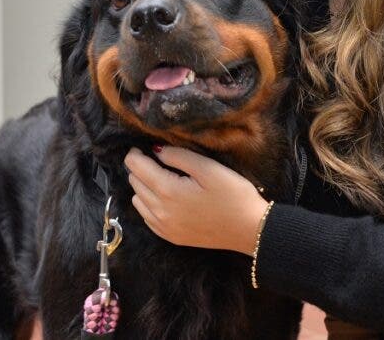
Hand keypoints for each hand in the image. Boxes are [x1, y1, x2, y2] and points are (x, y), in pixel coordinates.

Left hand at [124, 146, 268, 254]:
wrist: (249, 229)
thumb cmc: (233, 195)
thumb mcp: (209, 168)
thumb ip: (179, 156)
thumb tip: (156, 150)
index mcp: (168, 190)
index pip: (136, 168)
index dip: (134, 154)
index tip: (141, 147)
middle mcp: (159, 211)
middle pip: (135, 183)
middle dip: (140, 168)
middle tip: (155, 159)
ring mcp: (164, 227)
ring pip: (137, 201)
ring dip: (143, 186)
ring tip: (161, 178)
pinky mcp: (170, 237)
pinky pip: (147, 217)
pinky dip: (148, 204)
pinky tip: (164, 198)